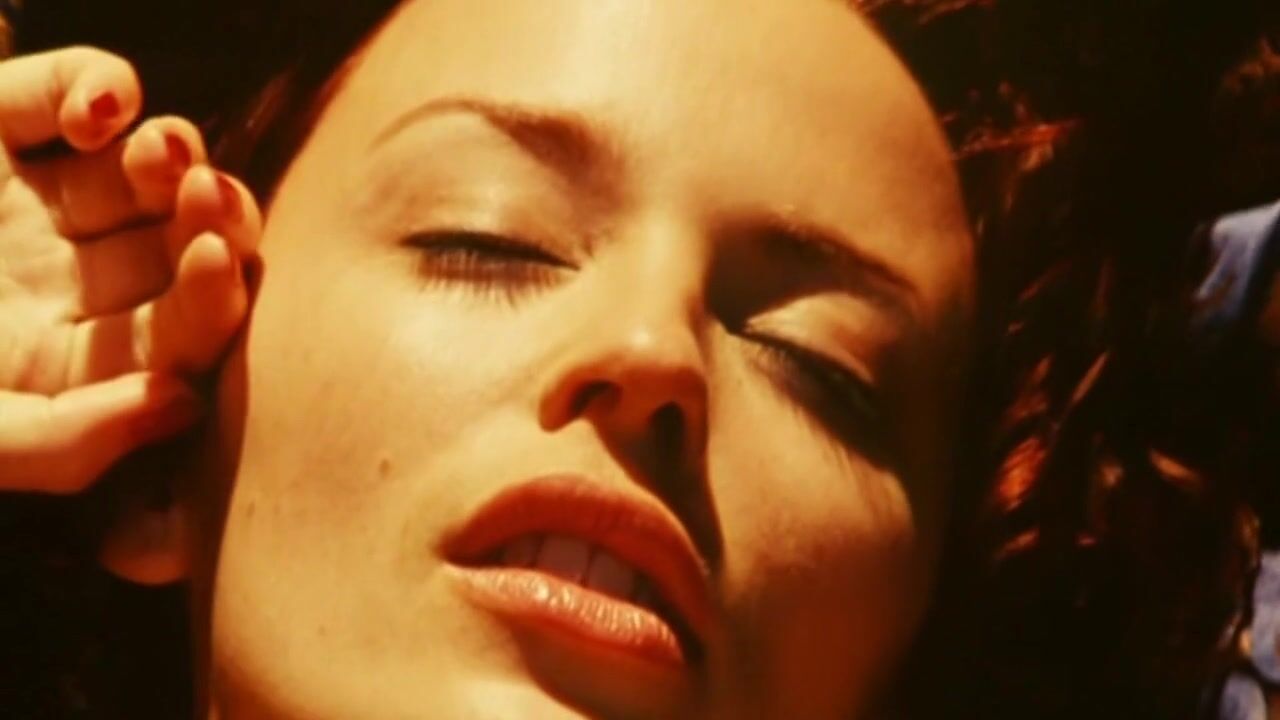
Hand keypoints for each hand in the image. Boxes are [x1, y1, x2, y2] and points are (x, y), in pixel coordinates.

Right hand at [0, 47, 260, 493]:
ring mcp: (31, 200)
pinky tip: (99, 112)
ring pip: (142, 172)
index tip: (217, 264)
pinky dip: (97, 86)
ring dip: (172, 156)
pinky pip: (68, 91)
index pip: (172, 337)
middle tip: (211, 202)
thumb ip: (59, 443)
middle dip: (211, 224)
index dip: (208, 302)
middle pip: (176, 250)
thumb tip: (181, 405)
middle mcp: (62, 281)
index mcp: (66, 362)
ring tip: (161, 154)